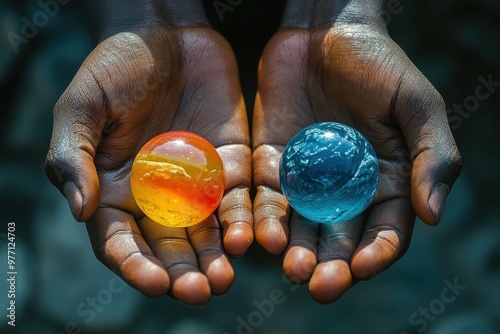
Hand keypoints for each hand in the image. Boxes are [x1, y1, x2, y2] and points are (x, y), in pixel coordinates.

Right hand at [45, 4, 251, 304]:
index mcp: (114, 191)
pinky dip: (245, 220)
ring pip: (208, 232)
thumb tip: (78, 209)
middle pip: (169, 247)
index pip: (120, 242)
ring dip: (216, 258)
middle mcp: (157, 196)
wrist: (165, 33)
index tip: (153, 284)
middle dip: (183, 272)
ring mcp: (196, 183)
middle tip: (200, 292)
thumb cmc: (114, 67)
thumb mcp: (82, 107)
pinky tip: (251, 238)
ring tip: (225, 279)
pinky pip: (240, 199)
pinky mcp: (230, 164)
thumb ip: (74, 157)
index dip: (134, 265)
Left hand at [252, 0, 461, 302]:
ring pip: (301, 228)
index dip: (377, 254)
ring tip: (291, 270)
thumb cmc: (379, 63)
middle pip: (339, 240)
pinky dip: (265, 220)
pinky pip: (266, 199)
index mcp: (387, 182)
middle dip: (331, 265)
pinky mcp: (271, 164)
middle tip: (319, 286)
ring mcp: (305, 180)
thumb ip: (434, 157)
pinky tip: (261, 237)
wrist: (324, 30)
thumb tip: (433, 215)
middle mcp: (344, 190)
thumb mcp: (417, 105)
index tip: (364, 267)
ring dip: (296, 252)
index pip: (385, 232)